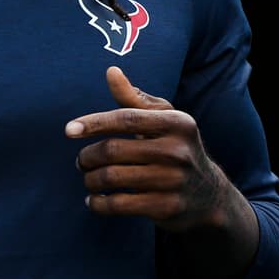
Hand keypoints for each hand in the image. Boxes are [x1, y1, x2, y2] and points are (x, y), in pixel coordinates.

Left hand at [65, 66, 233, 233]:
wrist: (209, 195)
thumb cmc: (175, 147)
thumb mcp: (163, 120)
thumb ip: (134, 99)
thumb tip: (111, 71)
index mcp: (177, 123)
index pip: (125, 118)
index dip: (93, 123)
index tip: (68, 130)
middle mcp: (178, 151)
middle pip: (113, 150)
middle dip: (87, 157)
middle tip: (81, 161)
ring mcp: (174, 181)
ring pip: (112, 178)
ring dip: (90, 180)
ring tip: (88, 178)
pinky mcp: (167, 207)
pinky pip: (119, 205)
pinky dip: (99, 203)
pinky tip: (94, 200)